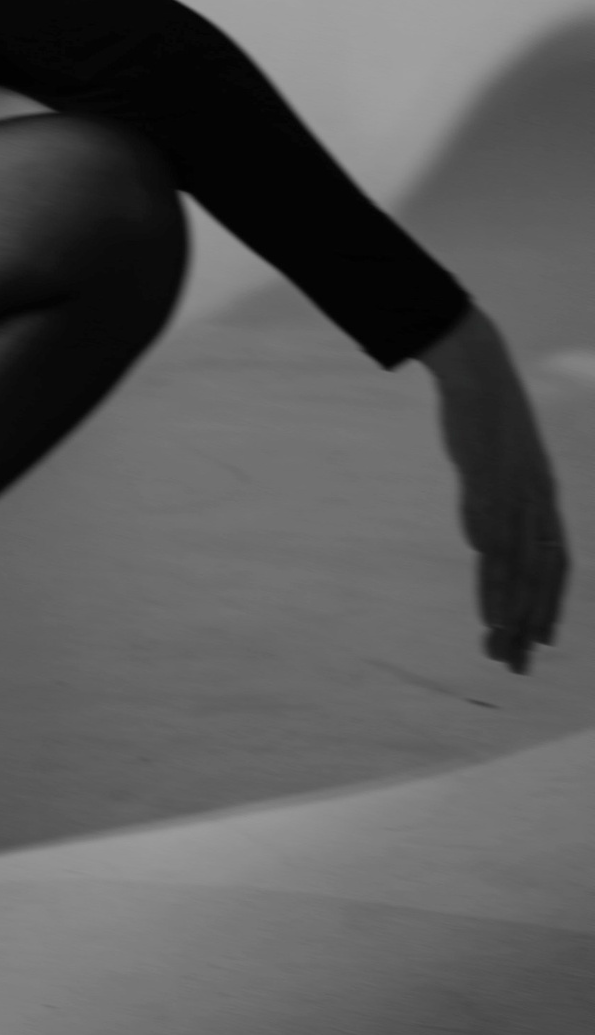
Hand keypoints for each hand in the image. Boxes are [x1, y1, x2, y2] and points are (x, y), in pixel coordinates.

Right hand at [420, 307, 571, 671]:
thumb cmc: (484, 420)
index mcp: (544, 499)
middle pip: (539, 576)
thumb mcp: (496, 468)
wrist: (478, 371)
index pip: (556, 564)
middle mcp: (538, 502)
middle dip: (529, 623)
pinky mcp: (489, 482)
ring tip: (498, 646)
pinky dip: (493, 578)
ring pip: (518, 566)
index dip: (550, 604)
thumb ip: (492, 507)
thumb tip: (481, 544)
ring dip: (510, 611)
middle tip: (515, 664)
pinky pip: (494, 539)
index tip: (541, 643)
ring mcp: (515, 493)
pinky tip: (487, 606)